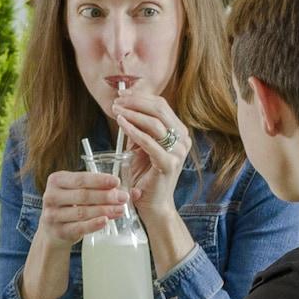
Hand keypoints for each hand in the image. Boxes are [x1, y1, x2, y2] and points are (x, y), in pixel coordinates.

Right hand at [37, 170, 132, 250]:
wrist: (52, 230)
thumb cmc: (70, 205)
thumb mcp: (79, 192)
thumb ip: (102, 189)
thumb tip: (135, 192)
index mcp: (56, 180)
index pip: (80, 178)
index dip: (99, 180)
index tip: (116, 182)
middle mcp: (51, 196)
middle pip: (82, 195)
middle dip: (106, 196)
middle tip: (123, 197)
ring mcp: (52, 215)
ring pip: (82, 212)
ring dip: (104, 210)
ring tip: (120, 209)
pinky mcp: (58, 231)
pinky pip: (79, 227)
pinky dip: (94, 224)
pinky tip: (106, 220)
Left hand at [112, 90, 189, 224]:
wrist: (152, 204)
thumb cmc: (144, 175)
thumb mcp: (140, 146)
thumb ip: (136, 128)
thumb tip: (123, 108)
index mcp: (179, 132)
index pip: (161, 106)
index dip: (141, 97)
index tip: (122, 94)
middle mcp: (183, 139)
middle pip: (159, 110)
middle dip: (136, 102)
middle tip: (117, 100)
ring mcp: (178, 152)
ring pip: (155, 123)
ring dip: (132, 113)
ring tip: (115, 110)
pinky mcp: (168, 164)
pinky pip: (149, 142)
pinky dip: (133, 130)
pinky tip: (121, 123)